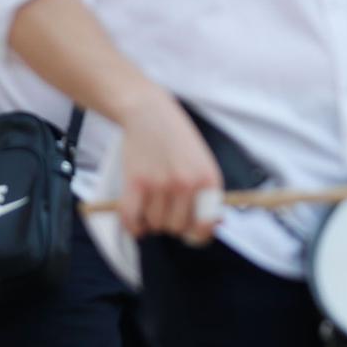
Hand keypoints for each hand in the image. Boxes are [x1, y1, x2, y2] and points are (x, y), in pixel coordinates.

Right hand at [115, 88, 222, 243]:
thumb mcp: (201, 162)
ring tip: (150, 203)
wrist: (149, 112)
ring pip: (154, 223)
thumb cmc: (176, 139)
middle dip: (170, 223)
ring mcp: (160, 184)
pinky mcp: (135, 182)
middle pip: (176, 227)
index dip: (197, 234)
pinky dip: (132, 226)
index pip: (205, 224)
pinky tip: (135, 222)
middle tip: (165, 208)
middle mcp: (186, 184)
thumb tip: (215, 224)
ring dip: (150, 220)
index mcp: (208, 180)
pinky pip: (132, 218)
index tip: (190, 233)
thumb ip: (207, 193)